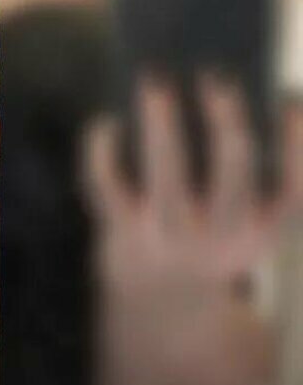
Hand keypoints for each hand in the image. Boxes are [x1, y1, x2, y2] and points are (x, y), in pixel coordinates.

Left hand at [86, 77, 300, 296]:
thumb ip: (260, 172)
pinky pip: (107, 184)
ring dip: (160, 123)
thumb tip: (241, 93)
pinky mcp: (124, 232)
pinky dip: (101, 150)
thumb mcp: (250, 222)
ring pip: (167, 171)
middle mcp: (219, 235)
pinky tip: (106, 122)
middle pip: (234, 166)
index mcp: (261, 231)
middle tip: (214, 76)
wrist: (158, 308)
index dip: (297, 142)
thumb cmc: (211, 242)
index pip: (295, 189)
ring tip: (153, 81)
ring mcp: (170, 234)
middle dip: (225, 118)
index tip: (287, 100)